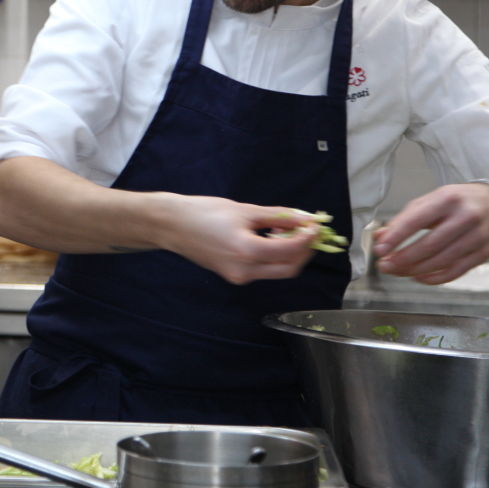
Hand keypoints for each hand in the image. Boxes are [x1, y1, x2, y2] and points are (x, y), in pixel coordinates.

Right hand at [154, 196, 319, 284]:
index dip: (308, 237)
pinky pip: (263, 270)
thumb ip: (278, 216)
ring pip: (277, 271)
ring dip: (289, 254)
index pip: (291, 250)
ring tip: (286, 231)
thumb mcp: (244, 210)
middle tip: (309, 231)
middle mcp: (245, 271)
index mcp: (247, 251)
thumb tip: (304, 219)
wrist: (172, 225)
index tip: (316, 224)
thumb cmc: (203, 213)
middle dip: (304, 250)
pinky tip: (270, 238)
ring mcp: (238, 277)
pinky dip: (273, 256)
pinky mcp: (233, 276)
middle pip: (289, 268)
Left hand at [375, 184, 488, 283]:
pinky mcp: (484, 253)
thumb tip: (381, 237)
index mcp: (448, 199)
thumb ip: (404, 218)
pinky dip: (434, 278)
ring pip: (442, 261)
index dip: (396, 237)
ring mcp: (478, 237)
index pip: (416, 221)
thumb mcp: (430, 201)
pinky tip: (418, 277)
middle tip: (384, 265)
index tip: (379, 250)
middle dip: (403, 258)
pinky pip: (456, 271)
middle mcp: (466, 217)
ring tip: (397, 271)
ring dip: (415, 270)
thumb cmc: (456, 202)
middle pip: (430, 245)